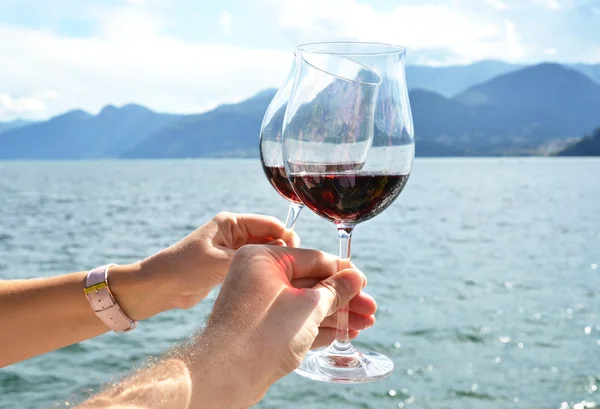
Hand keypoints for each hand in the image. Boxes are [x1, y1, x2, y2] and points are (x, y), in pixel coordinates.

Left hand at [111, 212, 299, 319]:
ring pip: (265, 253)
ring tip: (291, 278)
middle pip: (270, 237)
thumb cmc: (184, 268)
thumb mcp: (219, 262)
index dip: (288, 235)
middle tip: (298, 269)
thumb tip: (281, 255)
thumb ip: (250, 257)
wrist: (159, 287)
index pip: (269, 223)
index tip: (300, 252)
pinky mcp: (230, 266)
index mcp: (231, 223)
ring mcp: (233, 250)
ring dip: (276, 263)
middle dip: (285, 250)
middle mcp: (234, 233)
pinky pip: (256, 266)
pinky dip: (266, 272)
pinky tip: (277, 284)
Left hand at [200, 244, 374, 406]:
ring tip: (363, 325)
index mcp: (263, 258)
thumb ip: (334, 290)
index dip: (342, 272)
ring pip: (304, 304)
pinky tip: (342, 333)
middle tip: (370, 310)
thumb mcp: (308, 307)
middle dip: (343, 299)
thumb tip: (355, 277)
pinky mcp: (259, 327)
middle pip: (311, 283)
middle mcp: (257, 276)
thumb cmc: (262, 333)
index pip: (313, 258)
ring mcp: (257, 303)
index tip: (364, 283)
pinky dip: (317, 326)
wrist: (227, 375)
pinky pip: (293, 320)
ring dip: (334, 314)